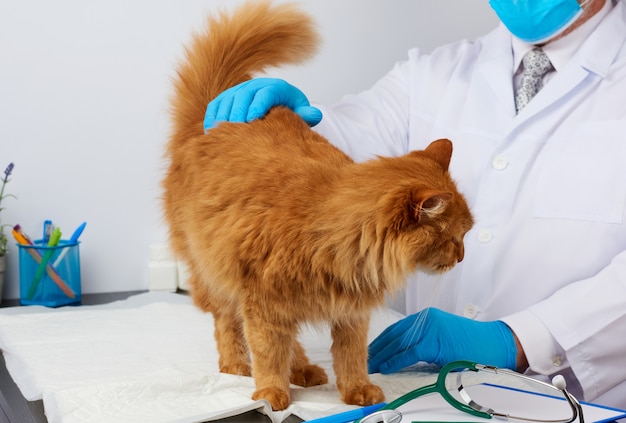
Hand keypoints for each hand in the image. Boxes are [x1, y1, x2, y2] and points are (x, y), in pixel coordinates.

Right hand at [203, 77, 322, 130]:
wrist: (277, 103)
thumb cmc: (290, 111)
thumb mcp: (301, 112)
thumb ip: (306, 115)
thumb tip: (315, 115)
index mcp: (275, 88)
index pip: (265, 93)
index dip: (258, 105)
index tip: (252, 120)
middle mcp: (254, 86)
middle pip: (242, 96)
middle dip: (238, 112)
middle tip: (235, 129)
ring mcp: (238, 91)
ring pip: (226, 101)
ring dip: (222, 116)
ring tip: (220, 134)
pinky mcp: (226, 99)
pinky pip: (215, 107)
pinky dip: (212, 118)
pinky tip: (210, 134)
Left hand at [368, 308, 517, 373]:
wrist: (495, 343)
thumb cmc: (471, 343)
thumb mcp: (441, 336)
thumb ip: (422, 340)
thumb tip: (400, 353)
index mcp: (426, 316)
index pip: (396, 328)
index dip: (381, 341)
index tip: (369, 350)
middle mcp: (425, 319)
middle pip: (393, 335)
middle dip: (378, 348)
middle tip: (363, 359)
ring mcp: (430, 329)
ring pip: (398, 343)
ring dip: (382, 355)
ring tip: (370, 365)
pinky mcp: (435, 342)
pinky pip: (409, 353)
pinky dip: (395, 360)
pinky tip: (385, 367)